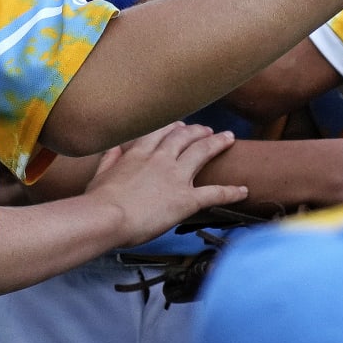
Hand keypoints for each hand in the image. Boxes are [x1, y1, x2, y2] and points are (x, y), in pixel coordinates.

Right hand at [84, 123, 246, 247]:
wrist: (107, 216)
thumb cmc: (99, 201)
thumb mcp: (100, 173)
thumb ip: (110, 157)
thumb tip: (114, 147)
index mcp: (139, 153)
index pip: (161, 132)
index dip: (174, 128)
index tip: (180, 126)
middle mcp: (161, 159)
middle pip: (185, 136)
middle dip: (199, 131)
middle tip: (209, 130)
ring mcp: (175, 177)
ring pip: (202, 152)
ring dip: (218, 144)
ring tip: (229, 139)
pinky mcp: (186, 199)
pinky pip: (214, 193)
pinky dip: (231, 191)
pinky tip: (243, 191)